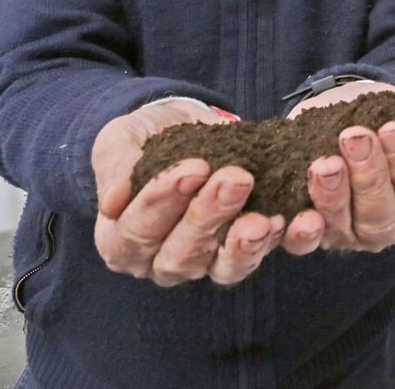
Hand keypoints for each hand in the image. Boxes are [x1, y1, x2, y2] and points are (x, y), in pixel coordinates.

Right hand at [91, 99, 287, 286]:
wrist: (181, 128)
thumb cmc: (144, 141)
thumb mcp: (120, 143)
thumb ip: (116, 168)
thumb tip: (112, 201)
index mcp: (120, 239)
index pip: (137, 229)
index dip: (164, 200)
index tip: (193, 167)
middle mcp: (158, 261)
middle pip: (181, 252)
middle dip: (210, 215)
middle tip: (237, 179)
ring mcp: (201, 264)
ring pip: (221, 266)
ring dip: (243, 243)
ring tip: (263, 219)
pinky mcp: (238, 256)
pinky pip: (254, 258)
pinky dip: (271, 243)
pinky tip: (283, 220)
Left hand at [282, 82, 394, 254]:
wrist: (351, 104)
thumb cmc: (390, 117)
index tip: (394, 129)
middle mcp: (383, 226)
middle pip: (380, 216)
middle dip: (369, 176)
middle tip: (357, 137)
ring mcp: (345, 231)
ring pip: (342, 226)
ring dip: (334, 195)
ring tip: (327, 163)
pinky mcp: (310, 229)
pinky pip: (303, 240)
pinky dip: (302, 230)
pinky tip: (303, 211)